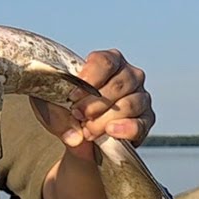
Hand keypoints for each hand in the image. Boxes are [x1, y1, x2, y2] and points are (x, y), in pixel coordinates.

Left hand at [31, 49, 153, 157]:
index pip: (104, 62)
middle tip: (77, 115)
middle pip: (118, 84)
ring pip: (129, 104)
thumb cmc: (65, 112)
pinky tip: (111, 132)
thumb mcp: (51, 109)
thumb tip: (75, 136)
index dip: (89, 79)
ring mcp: (141, 96)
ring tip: (87, 130)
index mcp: (107, 62)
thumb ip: (57, 117)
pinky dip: (126, 129)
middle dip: (94, 104)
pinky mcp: (146, 119)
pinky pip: (141, 124)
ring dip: (105, 120)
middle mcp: (129, 75)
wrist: (79, 137)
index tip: (72, 97)